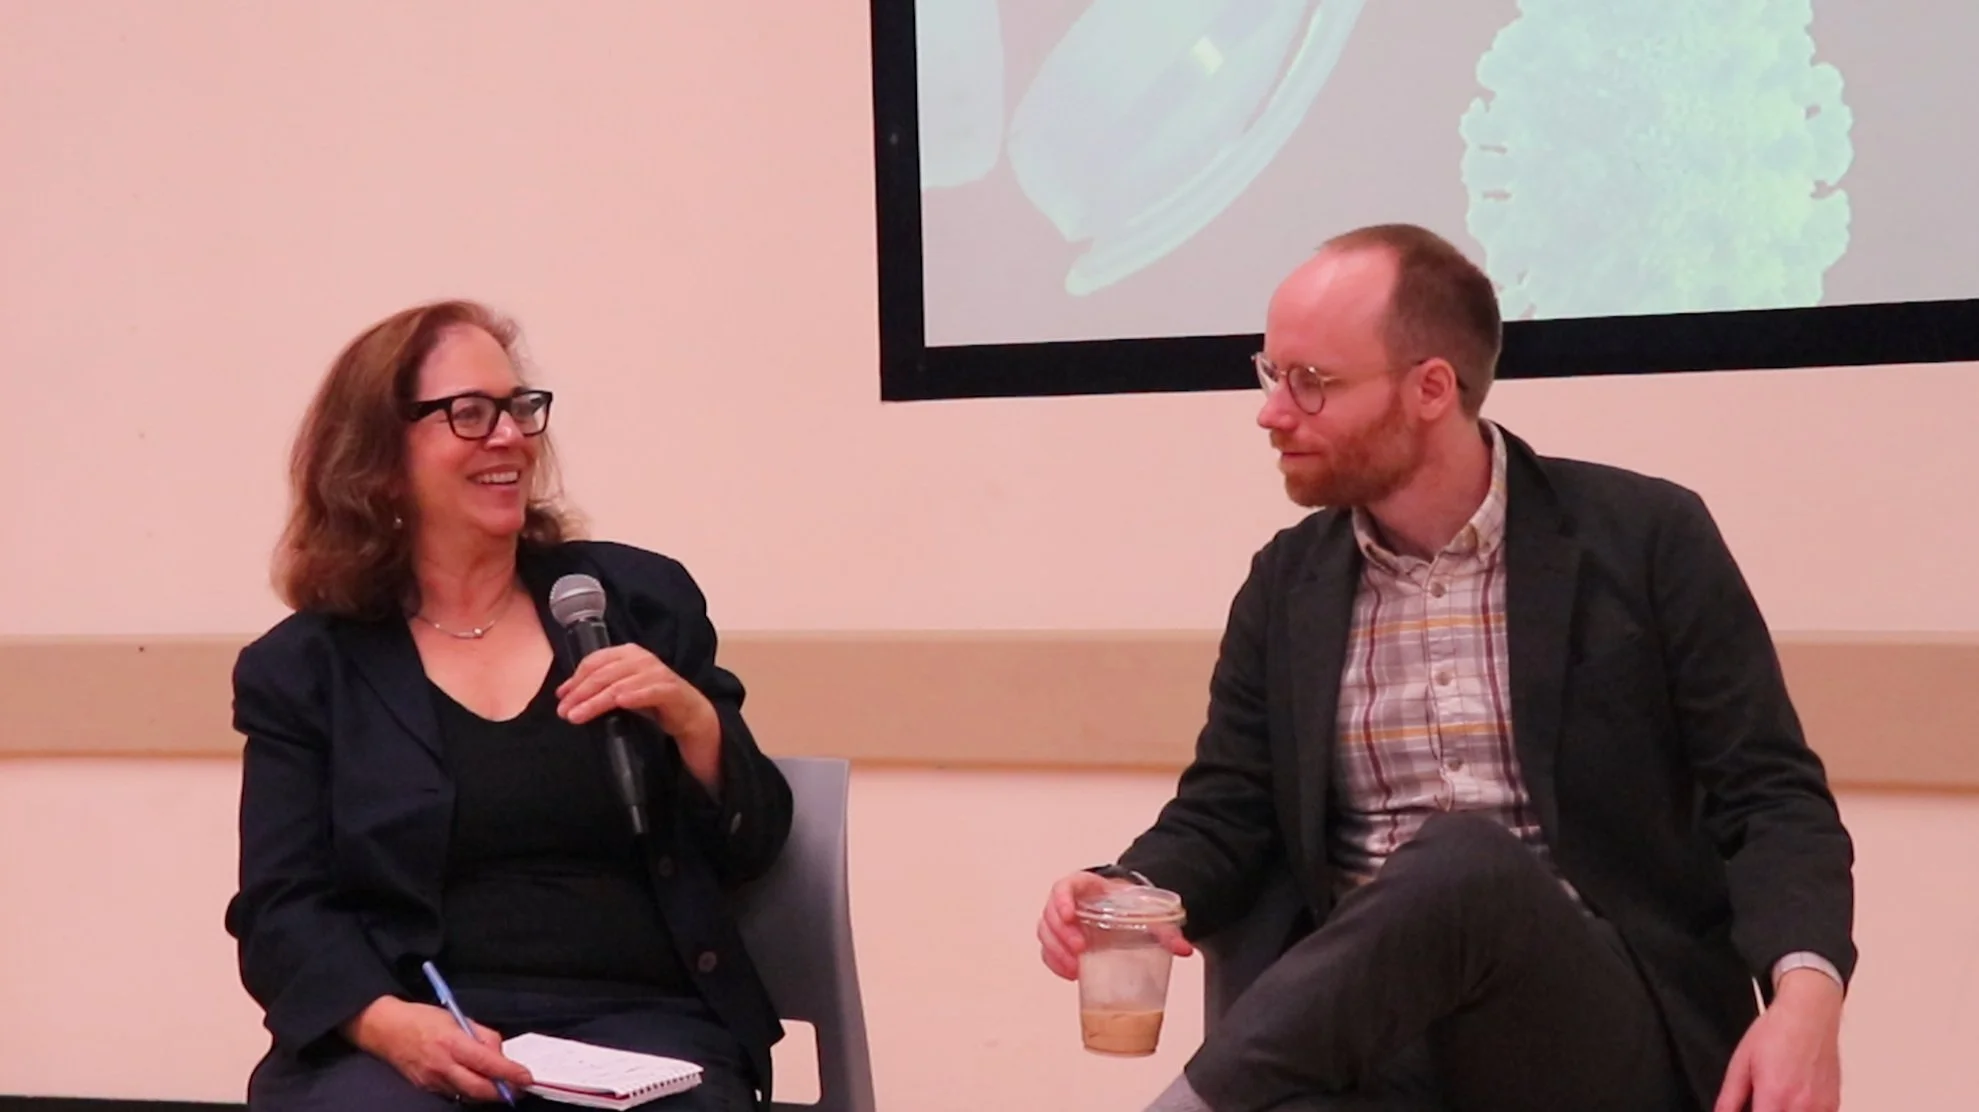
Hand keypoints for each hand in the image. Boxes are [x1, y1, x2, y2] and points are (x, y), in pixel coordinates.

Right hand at [342, 997, 532, 1102]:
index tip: (527, 1077)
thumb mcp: (457, 1017)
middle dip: (503, 1091)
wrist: (385, 1029)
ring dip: (487, 1092)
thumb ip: (481, 1035)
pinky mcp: (426, 1088)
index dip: (510, 1073)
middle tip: (520, 1088)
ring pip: (468, 1095)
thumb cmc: (421, 1018)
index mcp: (452, 1042)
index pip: (487, 1063)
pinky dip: (469, 1090)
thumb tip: (500, 1052)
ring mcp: (433, 1080)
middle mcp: (442, 1065)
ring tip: (501, 1084)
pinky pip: (454, 1094)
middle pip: (479, 1089)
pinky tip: (476, 1081)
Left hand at [556, 644, 721, 792]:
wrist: (688, 712)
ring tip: (579, 715)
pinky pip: (650, 692)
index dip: (575, 679)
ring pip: (620, 685)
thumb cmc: (651, 699)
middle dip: (580, 693)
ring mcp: (657, 673)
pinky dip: (634, 696)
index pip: (595, 661)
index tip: (561, 697)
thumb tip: (566, 693)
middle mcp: (641, 659)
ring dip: (596, 701)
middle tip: (564, 711)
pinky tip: (621, 703)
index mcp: (628, 653)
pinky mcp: (670, 690)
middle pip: (603, 674)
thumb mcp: (622, 688)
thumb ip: (598, 687)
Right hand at [1036, 870, 1192, 980]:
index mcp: (1086, 887)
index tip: (1070, 916)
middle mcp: (1068, 902)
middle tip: (1079, 949)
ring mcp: (1061, 921)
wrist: (1123, 905)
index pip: (1064, 887)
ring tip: (1075, 967)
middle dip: (1061, 934)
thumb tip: (1184, 949)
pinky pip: (1047, 950)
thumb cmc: (1127, 905)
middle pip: (1051, 913)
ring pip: (1045, 932)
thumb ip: (1165, 929)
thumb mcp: (1145, 911)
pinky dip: (1055, 963)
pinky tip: (1071, 974)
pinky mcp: (1060, 939)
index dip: (1062, 900)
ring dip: (1056, 950)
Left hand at [1712, 971, 1842, 1111]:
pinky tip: (1793, 1100)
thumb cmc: (1776, 1033)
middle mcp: (1801, 1106)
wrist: (1808, 1014)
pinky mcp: (1833, 1104)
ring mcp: (1821, 1107)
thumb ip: (1729, 1098)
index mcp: (1774, 1097)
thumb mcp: (1741, 1063)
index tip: (1749, 1109)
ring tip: (1775, 1099)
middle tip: (1759, 1102)